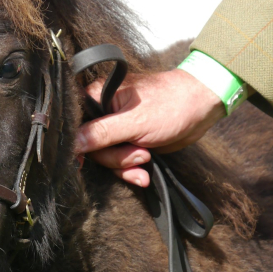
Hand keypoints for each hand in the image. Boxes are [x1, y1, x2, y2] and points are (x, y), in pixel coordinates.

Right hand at [74, 68, 225, 187]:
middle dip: (115, 157)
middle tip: (138, 154)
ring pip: (106, 158)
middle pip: (91, 147)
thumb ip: (102, 133)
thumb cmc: (170, 105)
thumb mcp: (134, 122)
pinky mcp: (128, 142)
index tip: (81, 162)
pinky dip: (132, 170)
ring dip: (126, 166)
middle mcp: (104, 112)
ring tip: (146, 159)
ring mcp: (117, 129)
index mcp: (98, 97)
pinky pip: (120, 163)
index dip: (78, 145)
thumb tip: (73, 143)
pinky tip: (144, 174)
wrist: (200, 109)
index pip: (76, 125)